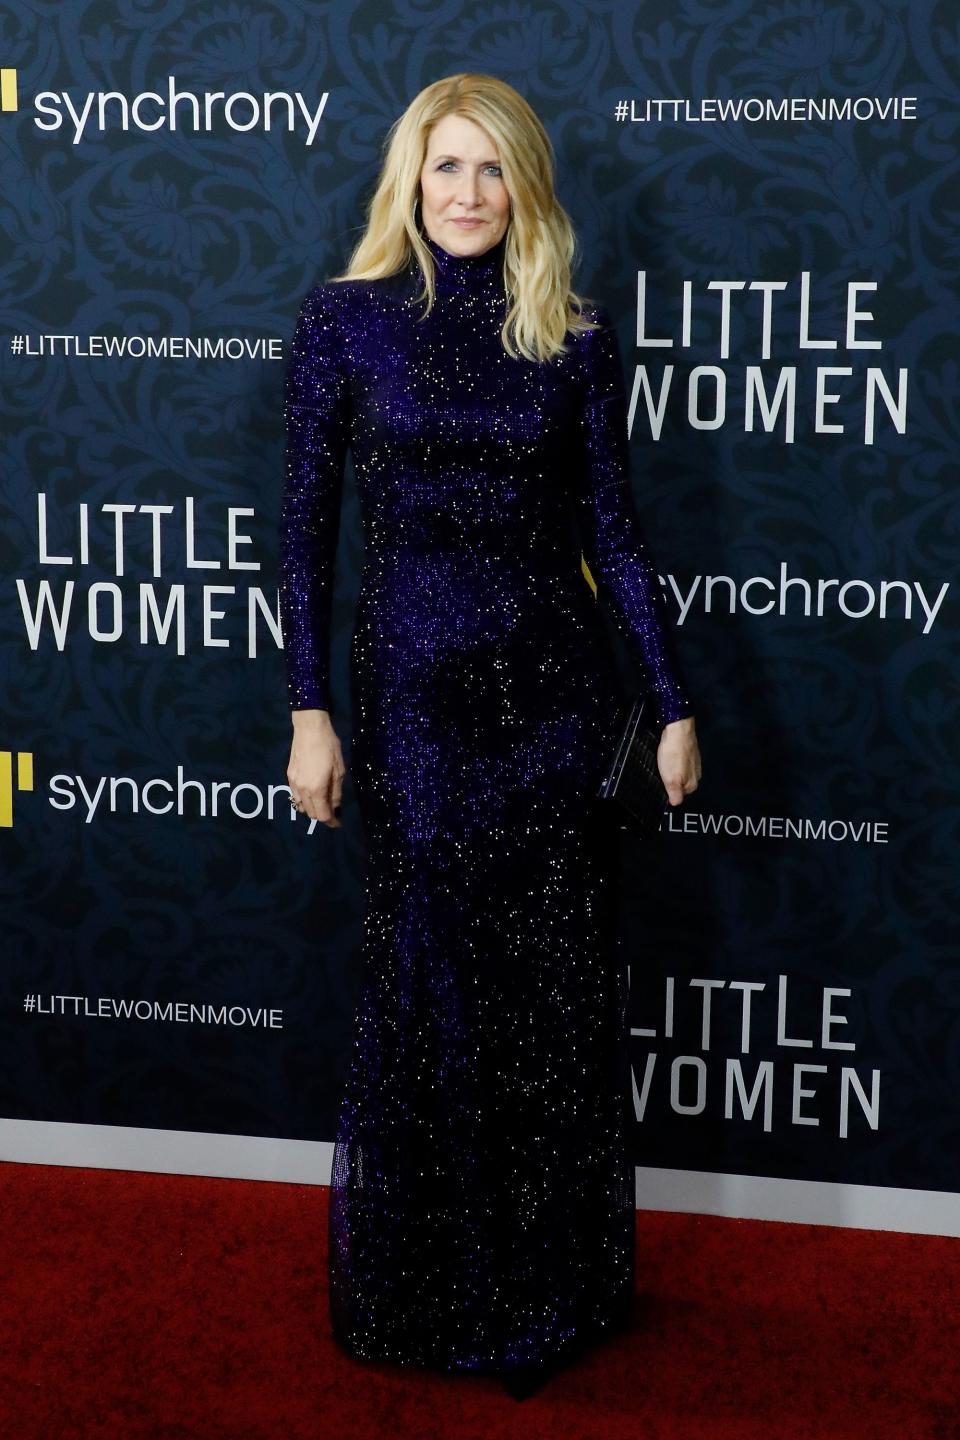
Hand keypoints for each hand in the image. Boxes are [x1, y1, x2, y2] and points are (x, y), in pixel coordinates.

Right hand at [287, 709, 345, 827]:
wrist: (309, 729)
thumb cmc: (329, 747)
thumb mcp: (339, 771)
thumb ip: (336, 793)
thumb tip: (335, 808)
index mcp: (316, 789)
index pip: (322, 815)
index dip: (331, 822)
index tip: (338, 823)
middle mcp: (302, 790)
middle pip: (311, 814)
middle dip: (322, 816)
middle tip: (333, 811)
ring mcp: (293, 783)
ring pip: (301, 806)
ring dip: (312, 809)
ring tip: (323, 803)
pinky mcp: (289, 776)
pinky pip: (296, 796)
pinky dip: (304, 800)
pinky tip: (312, 793)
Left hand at [657, 715, 700, 806]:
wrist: (679, 730)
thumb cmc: (673, 756)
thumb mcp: (671, 779)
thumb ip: (675, 794)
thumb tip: (675, 804)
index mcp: (693, 784)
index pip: (679, 795)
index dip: (669, 789)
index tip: (662, 781)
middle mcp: (697, 775)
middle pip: (680, 784)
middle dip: (671, 779)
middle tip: (661, 771)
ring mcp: (696, 763)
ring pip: (680, 772)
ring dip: (672, 769)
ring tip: (664, 762)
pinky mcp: (691, 753)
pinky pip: (681, 762)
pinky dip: (674, 760)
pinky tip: (669, 755)